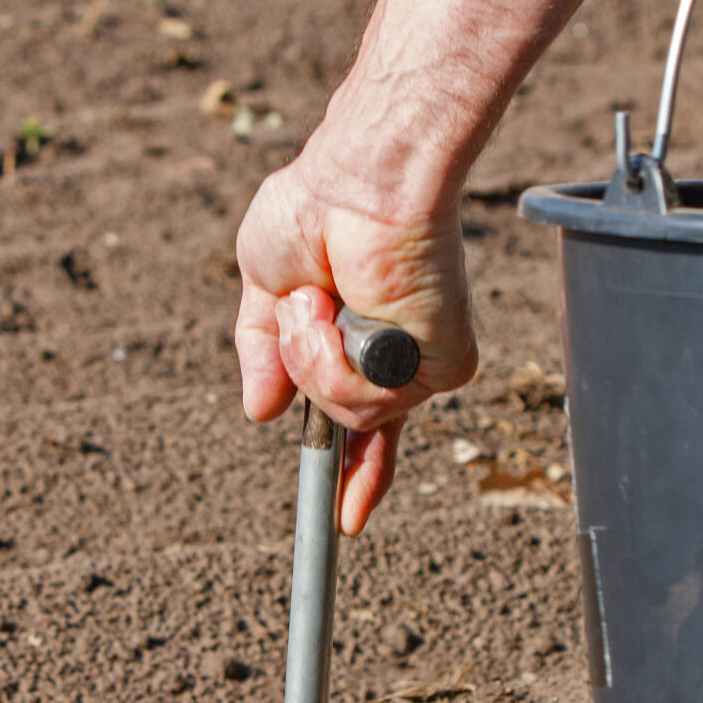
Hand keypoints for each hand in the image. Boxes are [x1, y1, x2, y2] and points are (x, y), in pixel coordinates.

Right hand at [234, 140, 478, 534]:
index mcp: (362, 348)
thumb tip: (259, 411)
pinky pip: (374, 405)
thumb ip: (263, 352)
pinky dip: (341, 361)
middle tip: (310, 306)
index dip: (351, 475)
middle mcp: (398, 364)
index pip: (365, 429)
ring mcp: (421, 368)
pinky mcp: (444, 364)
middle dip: (312, 378)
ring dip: (314, 361)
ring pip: (351, 419)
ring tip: (322, 301)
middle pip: (353, 431)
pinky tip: (348, 310)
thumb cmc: (314, 212)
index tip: (344, 519)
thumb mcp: (264, 287)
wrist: (358, 183)